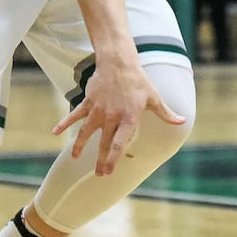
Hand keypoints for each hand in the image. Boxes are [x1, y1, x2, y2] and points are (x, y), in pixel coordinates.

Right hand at [51, 57, 184, 175]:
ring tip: (75, 158)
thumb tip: (182, 121)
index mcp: (128, 118)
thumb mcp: (154, 98)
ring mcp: (98, 110)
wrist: (119, 63)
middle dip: (100, 160)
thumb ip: (166, 113)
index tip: (110, 171)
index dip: (113, 158)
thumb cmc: (139, 81)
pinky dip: (64, 123)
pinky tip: (55, 132)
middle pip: (103, 143)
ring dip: (79, 146)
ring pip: (86, 132)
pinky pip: (74, 115)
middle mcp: (111, 116)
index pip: (119, 143)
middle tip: (99, 174)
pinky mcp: (88, 102)